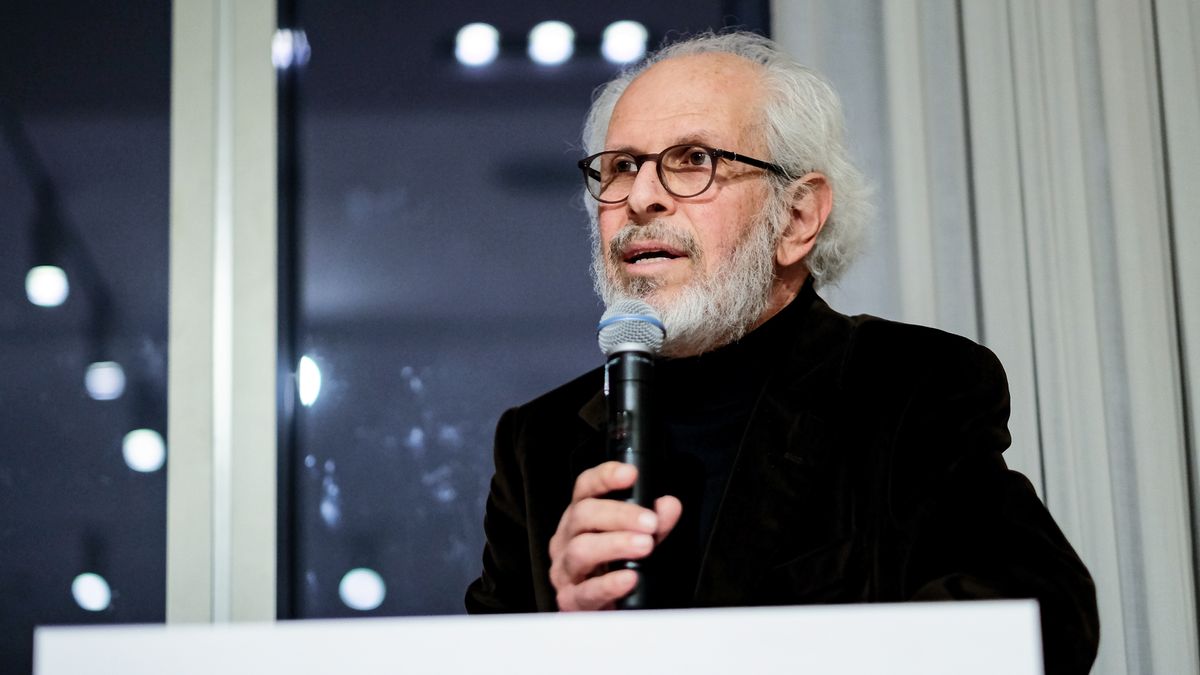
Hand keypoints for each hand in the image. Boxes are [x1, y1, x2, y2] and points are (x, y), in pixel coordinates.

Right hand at [548, 461, 681, 610]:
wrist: (609, 613)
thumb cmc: (617, 568)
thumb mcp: (641, 539)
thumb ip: (655, 523)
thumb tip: (669, 505)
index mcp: (581, 517)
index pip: (585, 487)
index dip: (605, 477)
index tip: (630, 474)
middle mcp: (566, 538)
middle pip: (583, 515)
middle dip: (619, 515)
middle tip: (649, 522)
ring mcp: (564, 569)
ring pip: (581, 550)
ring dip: (615, 545)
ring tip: (645, 545)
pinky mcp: (569, 601)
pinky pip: (586, 591)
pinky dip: (609, 584)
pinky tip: (629, 578)